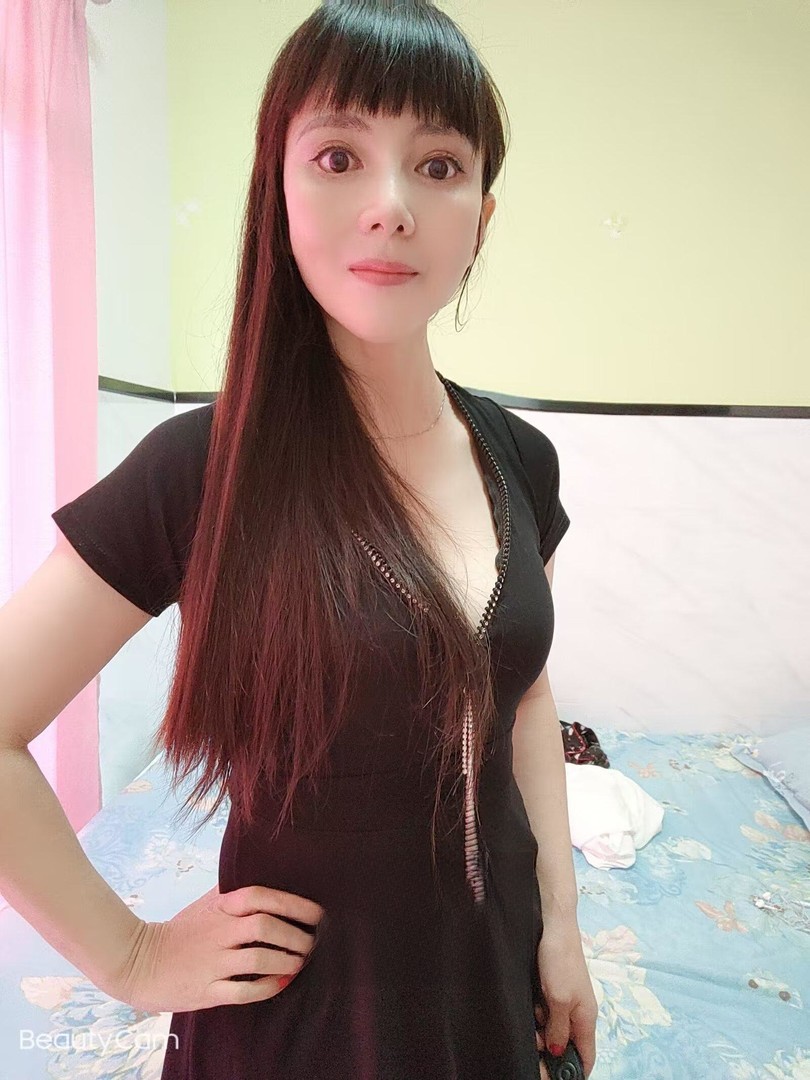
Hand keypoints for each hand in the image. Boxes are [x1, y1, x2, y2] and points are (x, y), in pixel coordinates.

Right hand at [102, 884, 324, 1012]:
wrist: (138, 962)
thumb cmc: (180, 930)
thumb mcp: (206, 904)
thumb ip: (234, 892)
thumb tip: (271, 878)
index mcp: (220, 907)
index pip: (261, 896)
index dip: (293, 904)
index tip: (317, 914)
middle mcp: (218, 931)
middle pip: (264, 927)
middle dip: (295, 935)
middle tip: (312, 943)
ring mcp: (211, 962)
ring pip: (257, 959)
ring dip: (286, 962)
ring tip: (300, 963)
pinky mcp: (205, 991)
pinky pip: (243, 991)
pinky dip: (266, 988)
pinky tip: (280, 984)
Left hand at [534, 918, 597, 1078]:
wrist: (553, 925)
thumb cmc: (560, 960)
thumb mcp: (559, 1000)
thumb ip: (558, 1029)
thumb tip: (557, 1051)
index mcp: (586, 1018)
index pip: (587, 1056)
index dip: (575, 1070)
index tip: (554, 1074)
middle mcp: (578, 1012)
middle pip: (566, 1043)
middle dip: (550, 1046)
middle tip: (535, 1037)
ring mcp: (565, 999)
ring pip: (552, 1027)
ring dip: (541, 1027)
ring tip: (534, 1012)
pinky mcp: (553, 989)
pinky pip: (545, 1010)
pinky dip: (538, 1011)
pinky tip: (533, 1000)